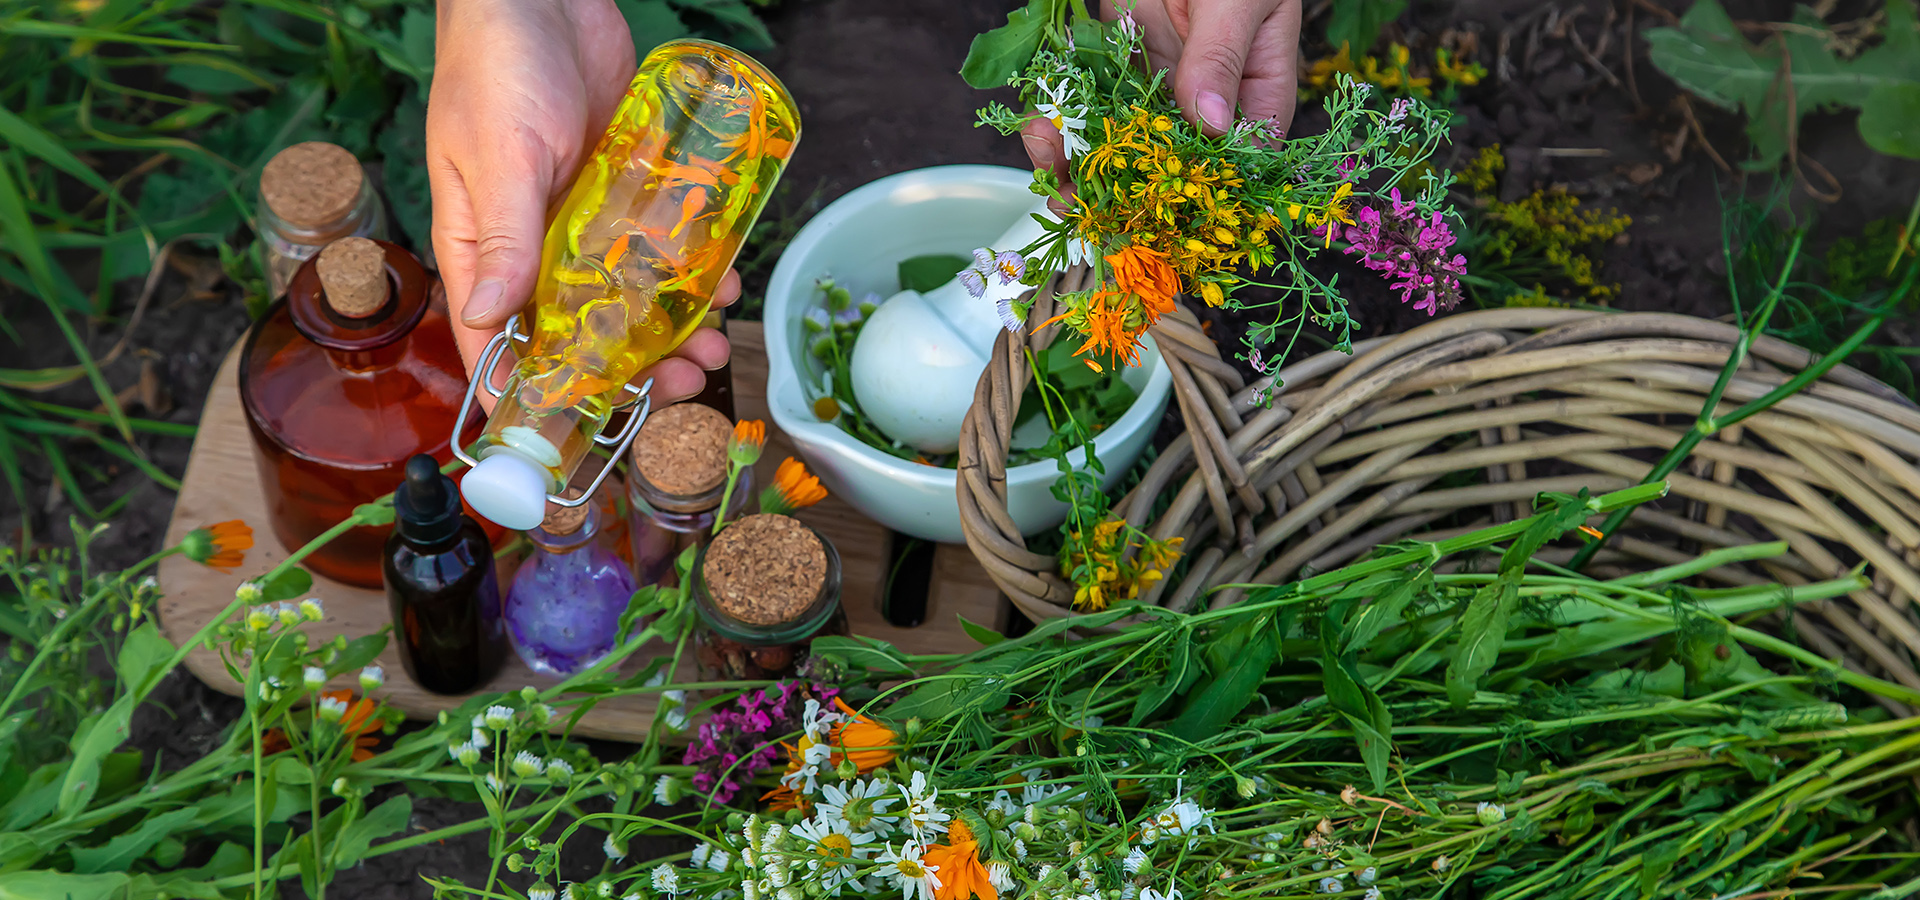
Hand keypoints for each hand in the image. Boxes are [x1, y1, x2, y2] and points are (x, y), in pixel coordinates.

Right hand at [428, 0, 734, 407]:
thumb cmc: (495, 64)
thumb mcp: (498, 154)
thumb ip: (501, 236)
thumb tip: (492, 318)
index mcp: (478, 247)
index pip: (498, 342)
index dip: (533, 393)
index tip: (573, 436)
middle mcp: (530, 243)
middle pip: (576, 330)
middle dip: (627, 366)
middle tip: (678, 387)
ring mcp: (581, 217)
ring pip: (625, 294)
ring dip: (669, 325)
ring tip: (711, 345)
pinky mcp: (624, 187)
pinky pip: (658, 243)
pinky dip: (688, 268)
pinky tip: (720, 283)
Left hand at [1021, 0, 1301, 207]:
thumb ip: (1220, 55)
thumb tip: (1210, 123)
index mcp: (1254, 91)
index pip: (1234, 162)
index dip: (1196, 196)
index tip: (1154, 216)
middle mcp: (1204, 95)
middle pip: (1165, 164)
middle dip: (1119, 188)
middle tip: (1079, 204)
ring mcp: (1157, 79)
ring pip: (1119, 138)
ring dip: (1079, 157)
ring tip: (1047, 160)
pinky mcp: (1117, 58)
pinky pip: (1087, 97)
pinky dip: (1060, 114)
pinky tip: (1038, 123)